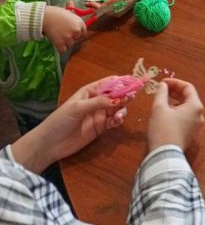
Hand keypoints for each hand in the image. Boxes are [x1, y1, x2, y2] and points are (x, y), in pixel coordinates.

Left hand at [11, 79, 127, 172]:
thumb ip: (98, 102)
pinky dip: (118, 120)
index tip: (133, 81)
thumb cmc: (61, 120)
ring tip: (120, 114)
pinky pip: (113, 121)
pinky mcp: (101, 128)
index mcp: (89, 91)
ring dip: (122, 108)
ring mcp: (99, 114)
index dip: (121, 81)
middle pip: (115, 95)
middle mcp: (96, 101)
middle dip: (125, 94)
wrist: (50, 144)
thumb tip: (116, 99)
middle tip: (132, 96)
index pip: (108, 83)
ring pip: (117, 108)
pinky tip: (118, 120)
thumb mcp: (78, 108)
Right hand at [43, 6, 85, 51]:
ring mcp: (69, 38)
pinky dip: (59, 48)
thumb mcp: (66, 10)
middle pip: (76, 39)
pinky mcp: (61, 44)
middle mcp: (76, 31)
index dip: (77, 33)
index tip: (71, 31)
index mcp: (80, 23)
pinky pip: (63, 50)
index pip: (83, 33)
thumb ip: (71, 9)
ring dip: (64, 42)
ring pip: (69, 45)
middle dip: (71, 37)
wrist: (45, 17)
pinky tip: (56, 42)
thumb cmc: (55, 13)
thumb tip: (70, 2)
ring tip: (58, 35)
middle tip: (62, 32)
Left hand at [85, 0, 141, 16]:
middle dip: (94, 7)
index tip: (90, 4)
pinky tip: (95, 2)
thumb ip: (111, 2)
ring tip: (88, 2)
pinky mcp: (115, 6)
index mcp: (118, 11)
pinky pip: (106, 6)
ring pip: (103, 8)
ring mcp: (115, 9)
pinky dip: (100, 4)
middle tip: (86, 3)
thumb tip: (102, 8)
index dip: (97, 8)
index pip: (105, 11)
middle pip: (103, 11)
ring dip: (96, 5)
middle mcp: (116, 12)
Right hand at [147, 78, 203, 152]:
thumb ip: (161, 92)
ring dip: (175, 101)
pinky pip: (185, 117)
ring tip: (162, 100)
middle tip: (162, 89)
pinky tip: (165, 112)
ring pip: (186, 107)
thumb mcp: (159, 108)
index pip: (188, 87)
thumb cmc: (163, 129)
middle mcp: (199, 115)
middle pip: (188, 97)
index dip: (175, 82)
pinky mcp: (190, 133)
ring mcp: (195, 125)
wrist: (164, 156)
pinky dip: (176, 111)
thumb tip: (163, 85)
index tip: (162, 82)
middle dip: (175, 91)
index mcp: (195, 106)